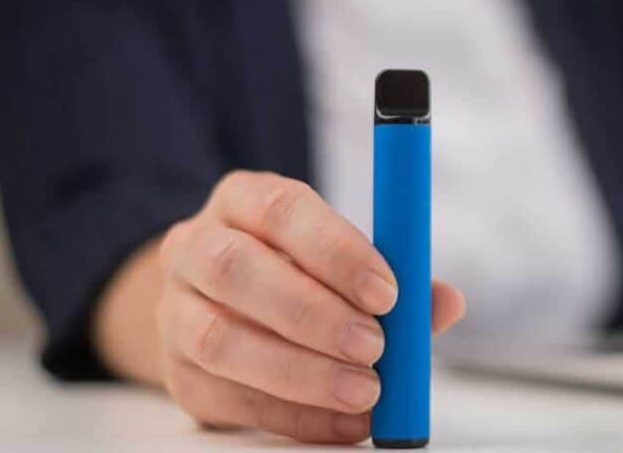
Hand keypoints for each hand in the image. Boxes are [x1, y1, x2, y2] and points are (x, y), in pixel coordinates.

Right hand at [156, 171, 464, 442]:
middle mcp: (195, 247)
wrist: (218, 303)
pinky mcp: (178, 374)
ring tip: (364, 389)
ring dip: (301, 371)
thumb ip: (395, 274)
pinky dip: (294, 416)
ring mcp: (175, 311)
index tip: (387, 291)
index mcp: (243, 200)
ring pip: (220, 340)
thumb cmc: (296, 269)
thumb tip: (446, 302)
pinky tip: (343, 421)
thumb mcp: (340, 256)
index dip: (335, 250)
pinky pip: (229, 400)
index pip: (281, 209)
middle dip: (314, 313)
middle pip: (237, 271)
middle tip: (375, 345)